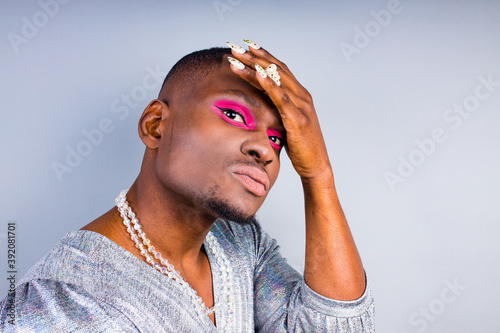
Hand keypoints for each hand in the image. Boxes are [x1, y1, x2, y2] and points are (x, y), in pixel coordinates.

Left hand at [227, 41, 331, 180]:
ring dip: (254, 66)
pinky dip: (268, 84)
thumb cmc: (300, 147)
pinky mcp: (297, 118)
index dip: (263, 56)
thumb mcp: (287, 124)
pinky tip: (256, 73)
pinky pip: (281, 97)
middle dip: (254, 57)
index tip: (246, 47)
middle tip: (235, 46)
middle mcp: (302, 95)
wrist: (316, 165)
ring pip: (276, 79)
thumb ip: (279, 111)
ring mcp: (301, 106)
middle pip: (275, 69)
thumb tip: (262, 105)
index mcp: (300, 95)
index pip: (279, 69)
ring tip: (237, 57)